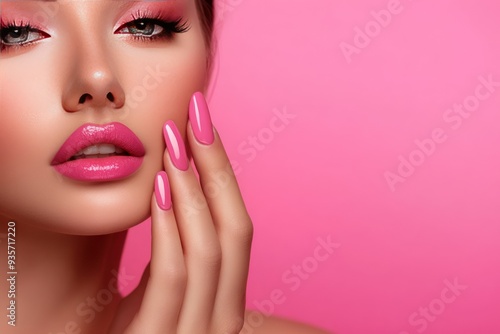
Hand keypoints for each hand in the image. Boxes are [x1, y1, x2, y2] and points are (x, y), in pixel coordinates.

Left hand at [109, 92, 252, 333]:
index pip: (239, 227)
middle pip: (236, 230)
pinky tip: (159, 189)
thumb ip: (173, 249)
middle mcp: (223, 315)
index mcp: (226, 299)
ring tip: (175, 145)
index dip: (226, 173)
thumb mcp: (160, 289)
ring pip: (211, 249)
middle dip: (218, 168)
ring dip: (194, 190)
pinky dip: (170, 228)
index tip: (206, 125)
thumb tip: (172, 187)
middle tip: (194, 117)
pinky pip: (172, 276)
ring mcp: (198, 331)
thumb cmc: (136, 333)